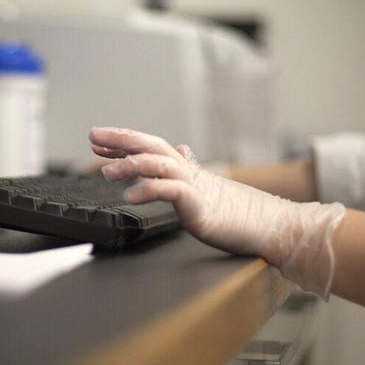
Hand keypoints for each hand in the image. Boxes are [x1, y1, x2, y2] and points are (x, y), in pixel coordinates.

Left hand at [89, 126, 345, 298]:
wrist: (270, 227)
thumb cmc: (240, 212)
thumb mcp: (207, 187)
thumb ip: (190, 169)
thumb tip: (182, 149)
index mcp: (187, 170)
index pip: (150, 147)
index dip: (124, 142)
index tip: (98, 141)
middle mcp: (189, 172)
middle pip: (151, 146)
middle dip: (120, 140)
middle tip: (93, 137)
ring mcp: (195, 187)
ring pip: (159, 165)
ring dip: (130, 164)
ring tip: (105, 169)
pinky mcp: (200, 206)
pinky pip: (172, 192)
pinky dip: (151, 190)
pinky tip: (132, 195)